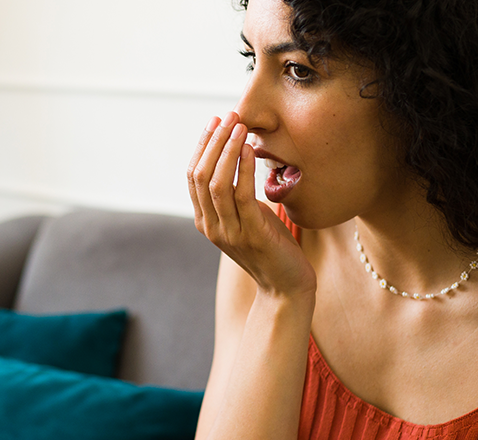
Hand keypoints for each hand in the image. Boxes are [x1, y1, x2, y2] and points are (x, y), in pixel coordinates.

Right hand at [187, 112, 316, 296]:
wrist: (285, 286)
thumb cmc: (270, 247)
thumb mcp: (247, 216)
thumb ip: (236, 194)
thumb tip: (239, 155)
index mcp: (205, 221)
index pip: (192, 176)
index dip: (202, 146)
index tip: (216, 121)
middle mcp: (211, 227)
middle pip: (200, 175)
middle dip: (213, 141)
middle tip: (229, 116)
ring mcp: (228, 233)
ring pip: (217, 183)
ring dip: (227, 150)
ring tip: (240, 127)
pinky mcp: (251, 235)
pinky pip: (241, 196)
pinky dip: (243, 169)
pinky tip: (250, 150)